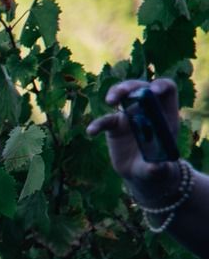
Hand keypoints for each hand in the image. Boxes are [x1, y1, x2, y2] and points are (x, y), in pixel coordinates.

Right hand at [90, 77, 182, 195]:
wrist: (141, 173)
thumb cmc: (157, 168)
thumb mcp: (160, 170)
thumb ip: (159, 168)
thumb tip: (155, 167)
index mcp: (165, 114)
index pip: (166, 90)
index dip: (161, 86)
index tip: (153, 91)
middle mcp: (147, 110)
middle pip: (141, 88)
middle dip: (131, 87)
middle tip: (122, 94)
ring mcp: (130, 116)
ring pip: (123, 95)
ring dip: (116, 93)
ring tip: (111, 101)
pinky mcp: (114, 126)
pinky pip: (105, 120)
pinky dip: (97, 124)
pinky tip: (92, 132)